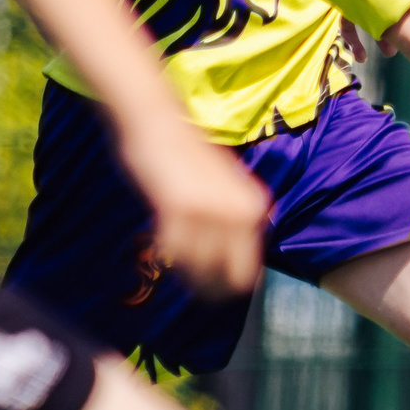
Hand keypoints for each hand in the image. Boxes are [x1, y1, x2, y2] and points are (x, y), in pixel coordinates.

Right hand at [123, 125, 270, 296]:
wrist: (157, 121)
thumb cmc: (186, 153)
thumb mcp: (224, 184)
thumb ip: (233, 216)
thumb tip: (233, 261)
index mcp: (253, 205)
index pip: (248, 269)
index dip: (228, 285)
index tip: (211, 288)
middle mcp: (239, 211)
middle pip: (227, 278)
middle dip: (209, 289)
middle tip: (191, 288)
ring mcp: (210, 210)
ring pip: (199, 269)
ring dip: (185, 274)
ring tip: (175, 268)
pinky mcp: (178, 207)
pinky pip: (173, 251)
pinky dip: (166, 256)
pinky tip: (161, 250)